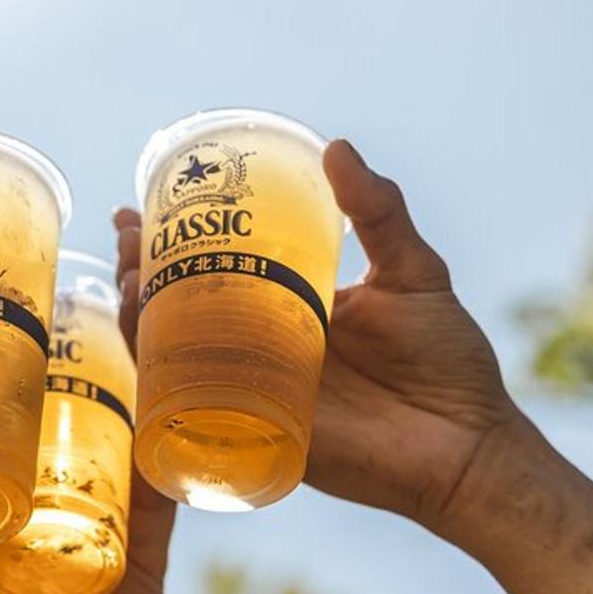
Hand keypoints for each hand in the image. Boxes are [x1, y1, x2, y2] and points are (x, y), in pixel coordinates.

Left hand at [0, 230, 174, 593]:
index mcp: (16, 502)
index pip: (20, 422)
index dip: (23, 369)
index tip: (21, 315)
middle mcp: (64, 493)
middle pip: (79, 409)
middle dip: (87, 354)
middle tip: (89, 296)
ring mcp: (113, 509)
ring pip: (127, 429)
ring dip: (138, 376)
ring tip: (141, 316)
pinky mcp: (154, 536)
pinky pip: (169, 479)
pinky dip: (178, 437)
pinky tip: (186, 388)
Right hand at [115, 141, 519, 527]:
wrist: (465, 446)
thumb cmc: (446, 360)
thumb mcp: (413, 272)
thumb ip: (377, 213)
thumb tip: (335, 147)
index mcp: (289, 303)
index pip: (215, 265)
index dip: (170, 239)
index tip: (138, 208)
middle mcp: (260, 343)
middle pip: (178, 305)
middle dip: (138, 270)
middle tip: (128, 240)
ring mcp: (251, 386)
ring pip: (172, 349)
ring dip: (136, 314)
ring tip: (128, 278)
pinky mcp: (251, 428)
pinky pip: (190, 403)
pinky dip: (156, 374)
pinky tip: (140, 339)